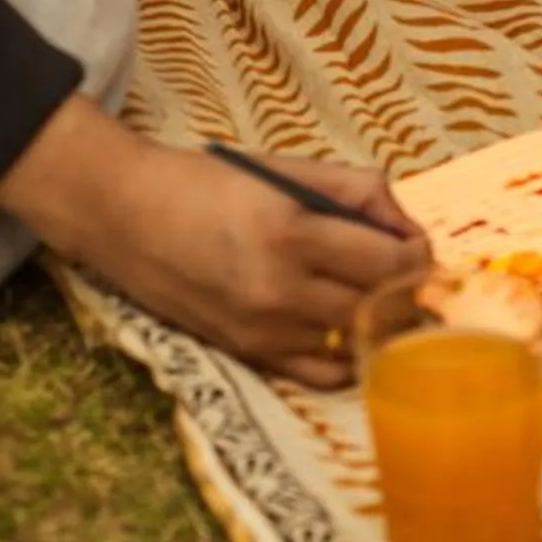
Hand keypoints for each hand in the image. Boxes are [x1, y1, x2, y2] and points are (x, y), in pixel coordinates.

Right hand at [0, 99, 431, 389]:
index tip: (417, 247)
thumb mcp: (284, 168)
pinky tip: (348, 331)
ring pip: (354, 342)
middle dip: (404, 289)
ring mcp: (263, 329)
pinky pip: (318, 373)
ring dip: (377, 321)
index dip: (418, 257)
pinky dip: (345, 357)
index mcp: (293, 233)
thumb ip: (355, 190)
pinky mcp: (246, 353)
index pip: (390, 264)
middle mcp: (280, 290)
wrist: (123, 215)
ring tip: (378, 296)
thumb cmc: (205, 182)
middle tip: (406, 271)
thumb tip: (406, 223)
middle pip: (378, 307)